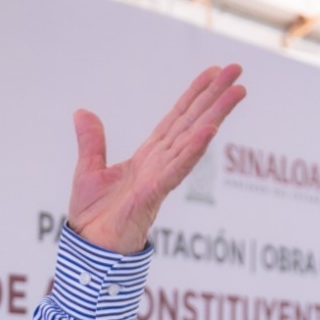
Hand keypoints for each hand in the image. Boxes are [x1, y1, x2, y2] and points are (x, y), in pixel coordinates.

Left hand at [68, 65, 245, 253]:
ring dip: (215, 115)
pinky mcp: (153, 195)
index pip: (176, 119)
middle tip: (238, 69)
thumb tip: (82, 112)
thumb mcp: (88, 170)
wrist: (89, 250)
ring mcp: (161, 178)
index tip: (214, 72)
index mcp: (148, 157)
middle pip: (192, 123)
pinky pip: (177, 170)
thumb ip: (91, 142)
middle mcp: (160, 164)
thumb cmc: (94, 218)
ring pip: (193, 141)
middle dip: (215, 96)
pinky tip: (209, 131)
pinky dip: (193, 150)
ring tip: (237, 92)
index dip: (195, 95)